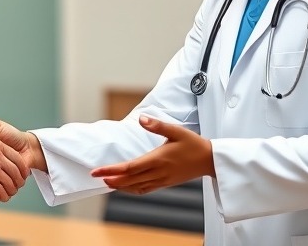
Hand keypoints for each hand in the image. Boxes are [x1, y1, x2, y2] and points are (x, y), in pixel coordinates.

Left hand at [90, 115, 214, 194]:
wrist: (210, 160)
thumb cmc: (193, 144)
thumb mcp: (176, 131)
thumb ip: (157, 125)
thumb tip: (141, 118)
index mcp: (158, 159)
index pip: (129, 168)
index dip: (111, 171)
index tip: (97, 171)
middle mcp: (158, 172)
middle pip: (129, 180)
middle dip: (112, 180)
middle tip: (97, 177)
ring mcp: (162, 180)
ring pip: (136, 187)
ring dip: (121, 186)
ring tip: (108, 182)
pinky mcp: (166, 183)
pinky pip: (145, 189)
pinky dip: (133, 189)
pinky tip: (126, 186)